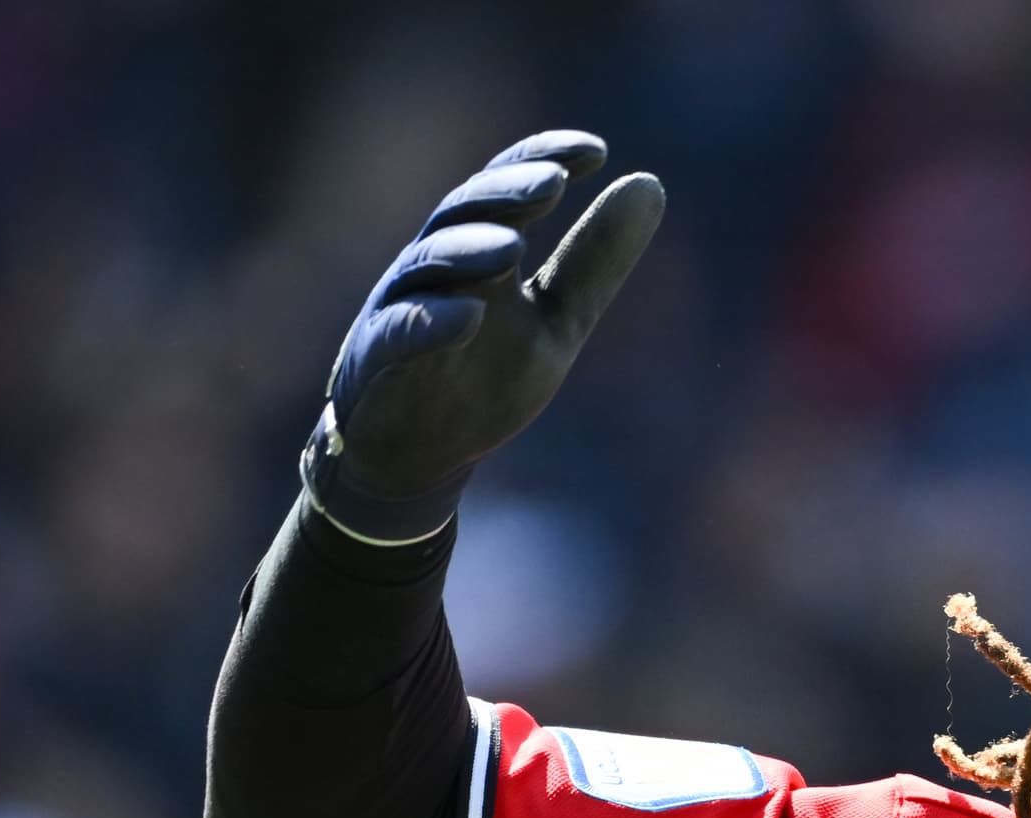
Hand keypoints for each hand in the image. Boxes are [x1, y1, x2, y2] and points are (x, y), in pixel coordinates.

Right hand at [301, 132, 665, 543]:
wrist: (418, 453)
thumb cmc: (483, 375)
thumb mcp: (556, 319)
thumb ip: (596, 261)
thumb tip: (651, 183)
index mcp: (480, 248)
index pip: (507, 187)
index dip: (543, 159)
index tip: (597, 151)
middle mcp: (437, 266)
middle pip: (464, 212)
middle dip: (505, 193)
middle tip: (553, 183)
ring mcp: (403, 307)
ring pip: (430, 263)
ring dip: (470, 248)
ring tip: (514, 244)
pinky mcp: (379, 359)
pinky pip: (402, 333)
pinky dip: (433, 322)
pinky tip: (470, 316)